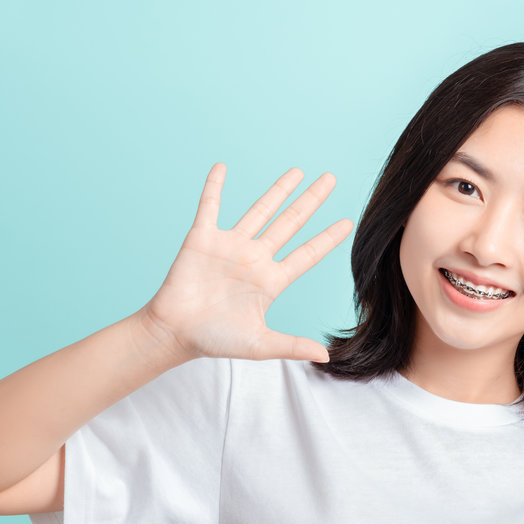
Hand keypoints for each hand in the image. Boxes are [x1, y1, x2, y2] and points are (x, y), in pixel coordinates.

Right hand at [141, 162, 352, 363]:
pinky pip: (210, 206)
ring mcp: (230, 246)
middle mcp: (254, 258)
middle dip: (310, 201)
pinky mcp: (202, 239)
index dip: (327, 239)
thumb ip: (292, 345)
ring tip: (298, 171)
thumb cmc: (215, 340)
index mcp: (271, 281)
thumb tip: (326, 356)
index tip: (348, 222)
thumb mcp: (260, 344)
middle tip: (331, 179)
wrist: (175, 333)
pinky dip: (214, 186)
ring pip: (260, 210)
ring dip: (278, 190)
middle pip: (290, 223)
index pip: (306, 254)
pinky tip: (222, 166)